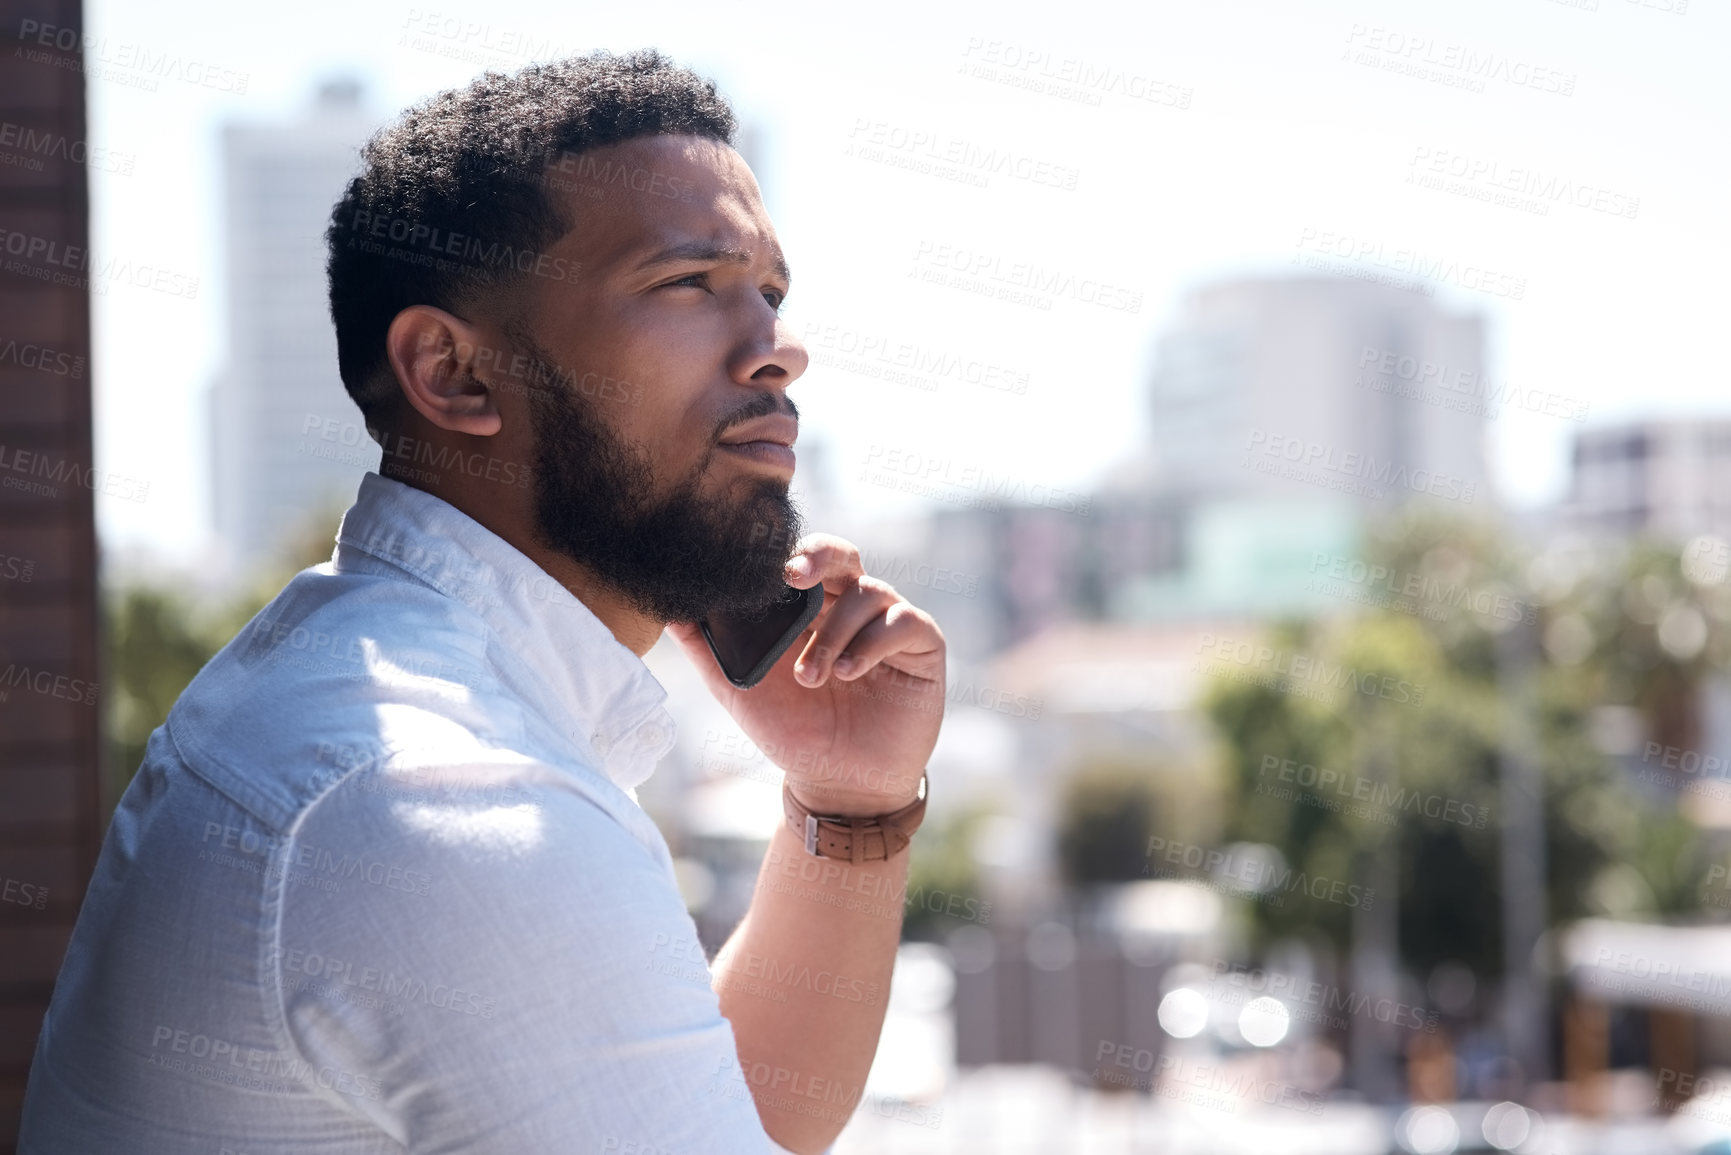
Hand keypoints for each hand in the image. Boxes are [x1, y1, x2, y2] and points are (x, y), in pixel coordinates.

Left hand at [667, 534, 944, 815]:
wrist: (839, 784)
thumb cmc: (794, 731)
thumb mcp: (741, 690)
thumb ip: (708, 649)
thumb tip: (668, 610)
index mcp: (810, 607)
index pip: (802, 560)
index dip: (785, 553)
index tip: (762, 564)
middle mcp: (851, 606)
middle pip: (842, 555)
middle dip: (818, 556)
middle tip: (792, 575)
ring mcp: (888, 623)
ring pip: (868, 592)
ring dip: (833, 633)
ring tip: (812, 676)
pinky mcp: (922, 645)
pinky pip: (903, 622)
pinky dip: (871, 643)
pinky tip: (848, 674)